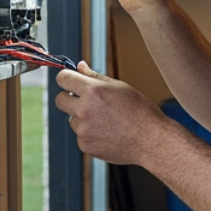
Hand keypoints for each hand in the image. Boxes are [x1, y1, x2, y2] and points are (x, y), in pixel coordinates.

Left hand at [54, 62, 168, 165]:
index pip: (63, 78)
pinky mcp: (85, 145)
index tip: (70, 81)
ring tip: (107, 121)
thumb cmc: (140, 111)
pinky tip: (109, 133)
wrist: (151, 140)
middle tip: (85, 101)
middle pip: (59, 100)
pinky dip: (90, 134)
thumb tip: (79, 66)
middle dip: (69, 98)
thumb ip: (95, 77)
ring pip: (72, 119)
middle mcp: (84, 110)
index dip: (66, 78)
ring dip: (83, 118)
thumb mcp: (120, 87)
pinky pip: (81, 135)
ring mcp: (83, 129)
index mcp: (93, 91)